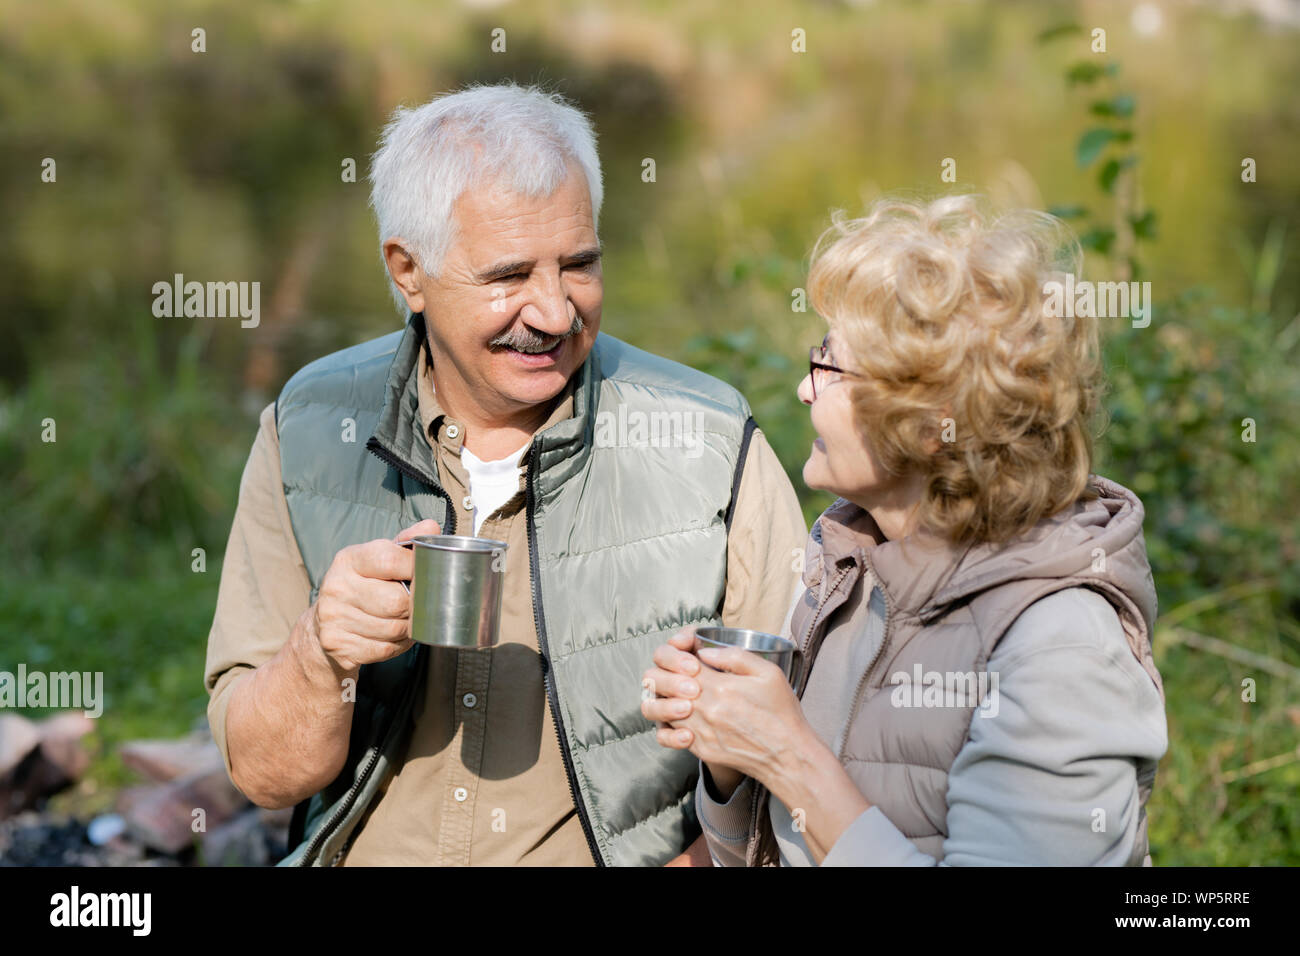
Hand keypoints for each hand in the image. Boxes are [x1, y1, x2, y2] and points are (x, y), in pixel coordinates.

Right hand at [309, 519, 440, 672]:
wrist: (322, 626)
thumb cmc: (362, 587)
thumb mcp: (378, 559)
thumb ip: (405, 543)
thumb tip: (431, 527)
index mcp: (349, 559)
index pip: (390, 559)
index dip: (416, 569)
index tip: (426, 575)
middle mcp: (337, 587)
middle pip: (397, 602)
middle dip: (414, 607)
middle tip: (415, 605)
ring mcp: (334, 617)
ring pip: (394, 629)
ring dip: (408, 629)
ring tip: (404, 621)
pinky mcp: (338, 644)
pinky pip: (385, 649)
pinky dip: (397, 645)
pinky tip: (392, 637)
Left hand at [647, 637, 813, 791]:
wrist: (787, 756)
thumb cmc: (781, 713)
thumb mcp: (767, 673)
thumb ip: (734, 657)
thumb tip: (704, 653)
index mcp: (719, 687)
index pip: (679, 664)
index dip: (677, 656)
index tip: (688, 657)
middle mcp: (704, 710)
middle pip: (662, 686)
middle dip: (664, 675)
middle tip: (675, 672)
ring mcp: (699, 732)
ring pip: (661, 710)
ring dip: (664, 698)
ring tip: (676, 693)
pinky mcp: (700, 750)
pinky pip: (670, 734)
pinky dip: (669, 723)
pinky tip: (681, 716)